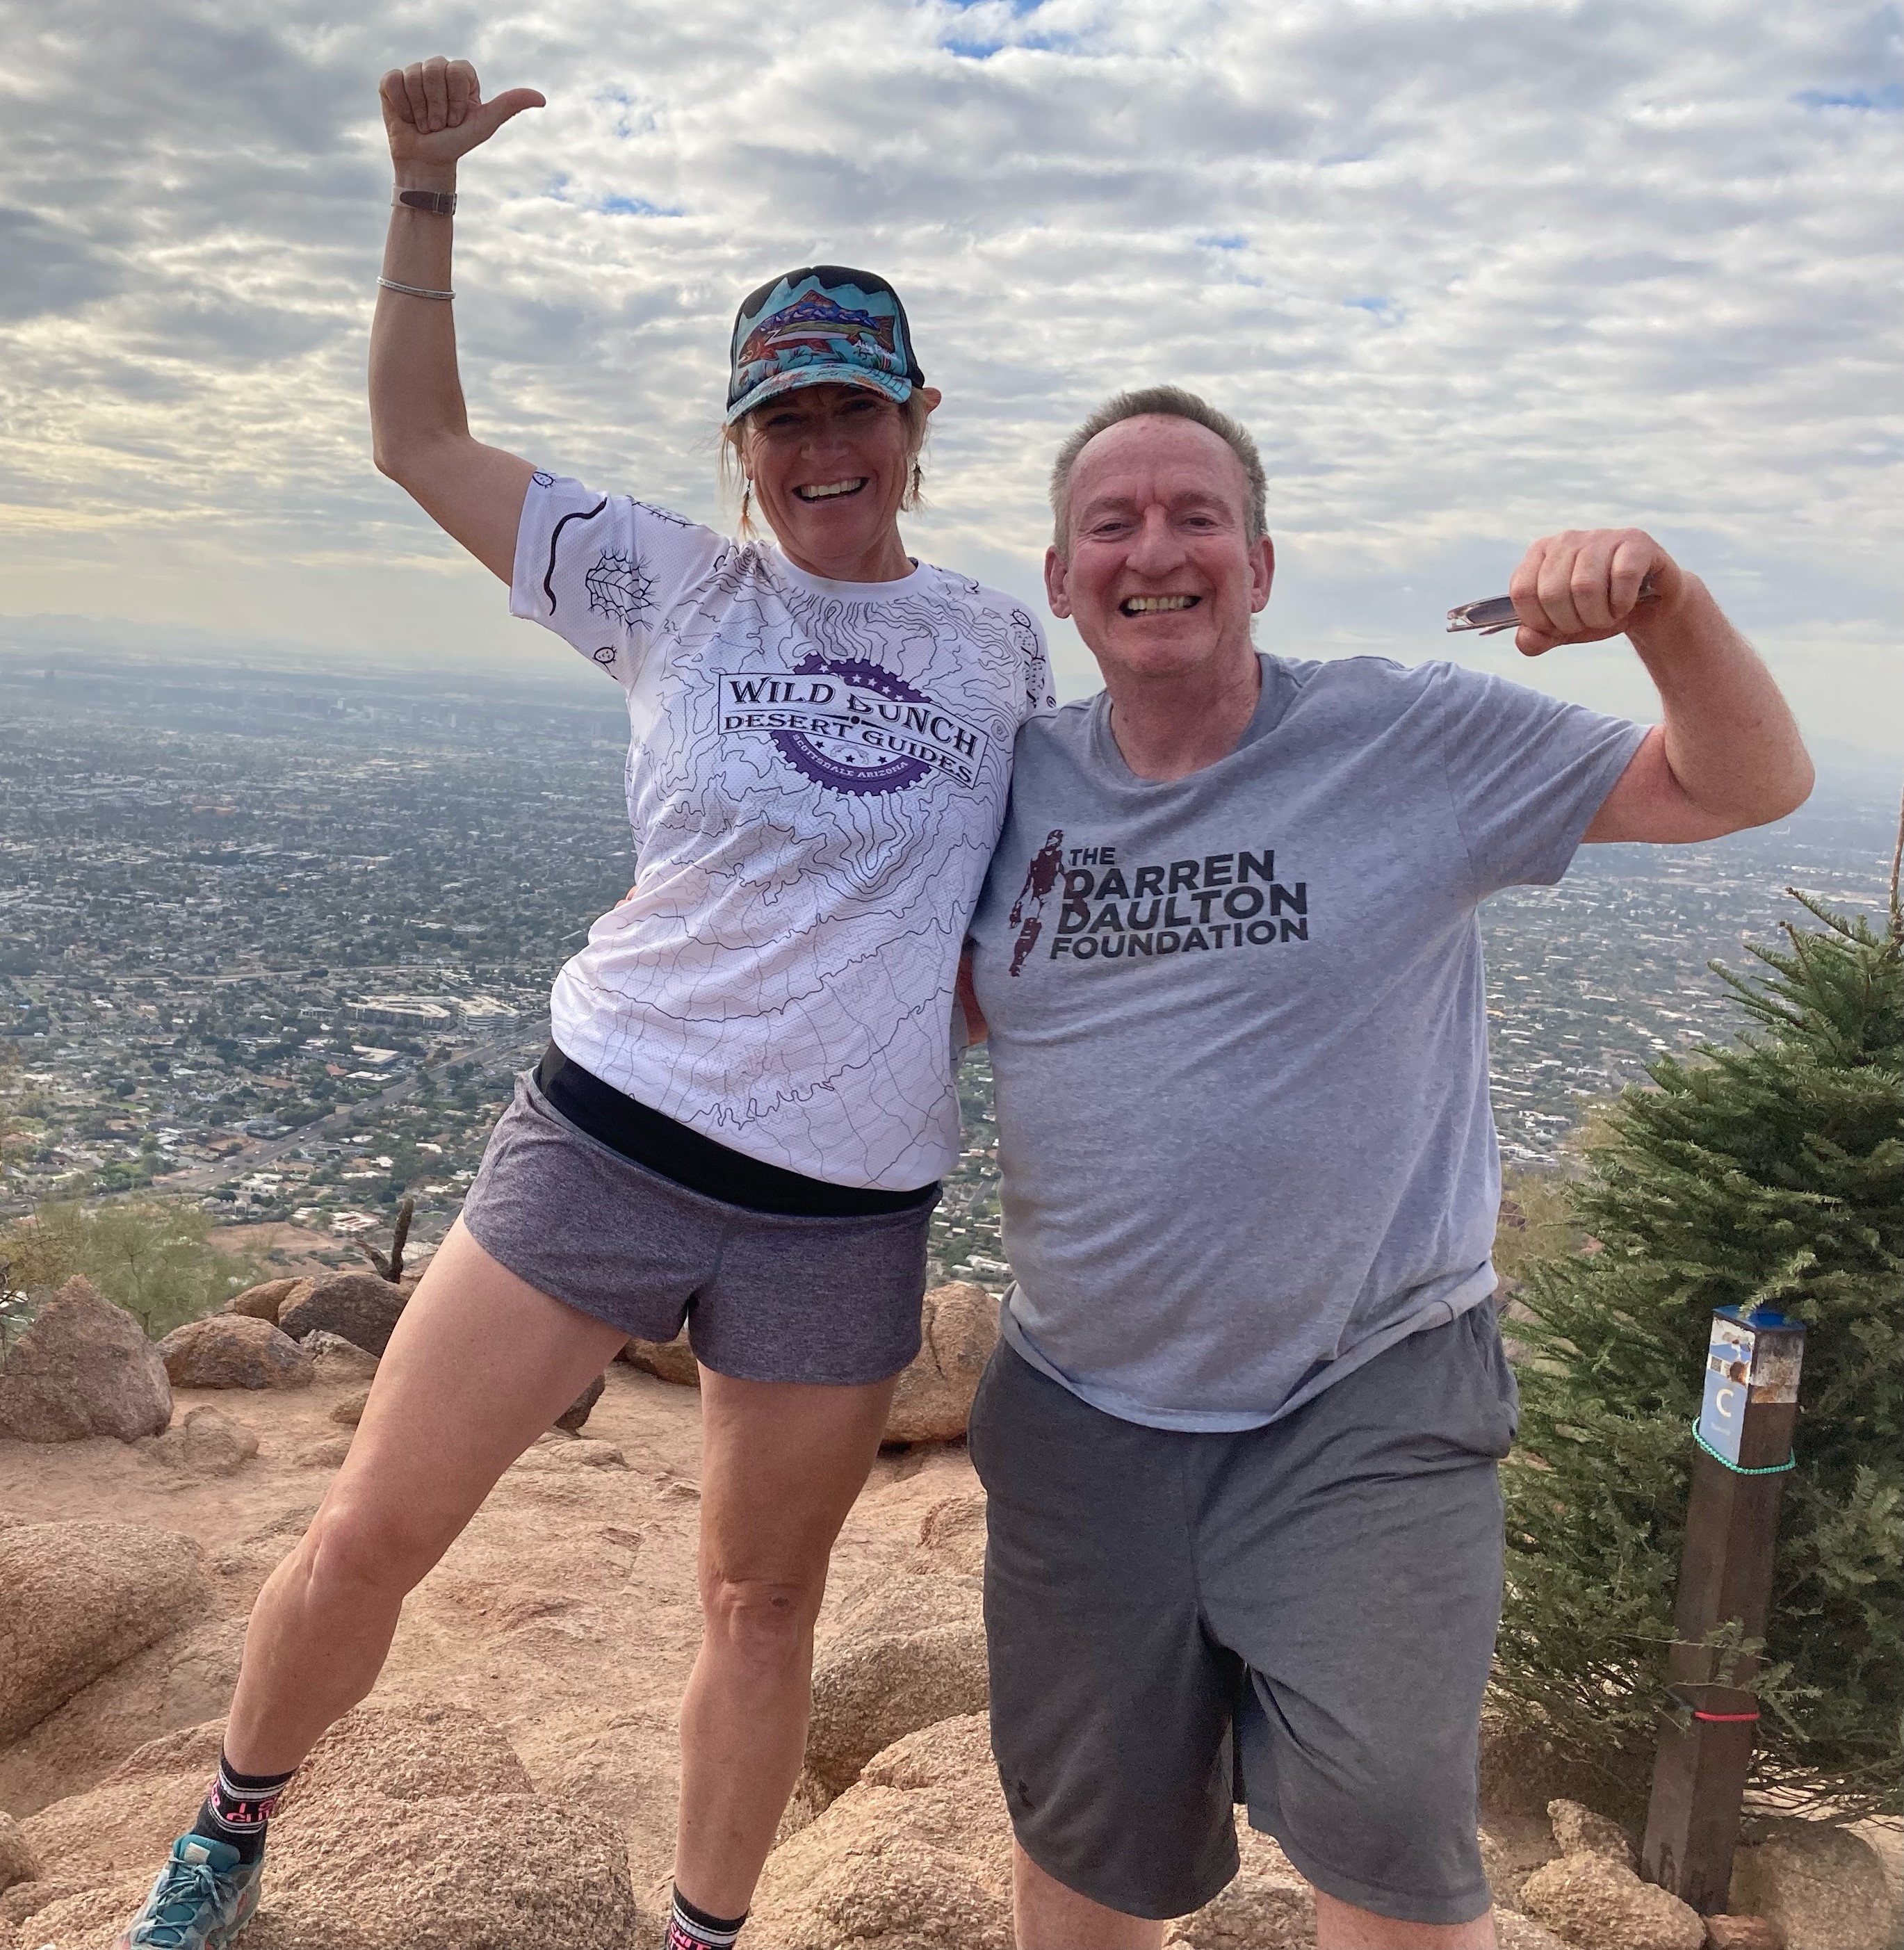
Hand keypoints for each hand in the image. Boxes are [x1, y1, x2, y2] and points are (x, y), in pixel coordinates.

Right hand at [379, 57, 543, 177]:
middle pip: (433, 71)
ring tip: (424, 124)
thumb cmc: (457, 143)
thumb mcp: (485, 125)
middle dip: (438, 107)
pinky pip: (394, 82)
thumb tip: (542, 99)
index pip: (457, 71)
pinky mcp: (391, 82)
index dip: (456, 100)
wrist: (428, 163)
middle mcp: (438, 69)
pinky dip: (402, 106)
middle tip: (440, 125)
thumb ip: (510, 106)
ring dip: (420, 110)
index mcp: (461, 75)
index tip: (457, 120)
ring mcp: (413, 73)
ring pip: (413, 77)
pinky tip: (407, 117)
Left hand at [1507, 528, 1686, 656]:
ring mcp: (1602, 537)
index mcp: (1540, 554)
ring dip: (1598, 616)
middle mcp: (1567, 539)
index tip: (1557, 626)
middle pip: (1552, 593)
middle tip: (1588, 623)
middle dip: (1570, 622)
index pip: (1522, 591)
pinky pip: (1622, 577)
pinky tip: (1626, 604)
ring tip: (1608, 616)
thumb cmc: (1597, 611)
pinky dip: (1622, 603)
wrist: (1647, 607)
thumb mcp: (1561, 631)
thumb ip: (1535, 638)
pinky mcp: (1636, 542)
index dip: (1539, 621)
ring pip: (1585, 586)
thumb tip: (1526, 639)